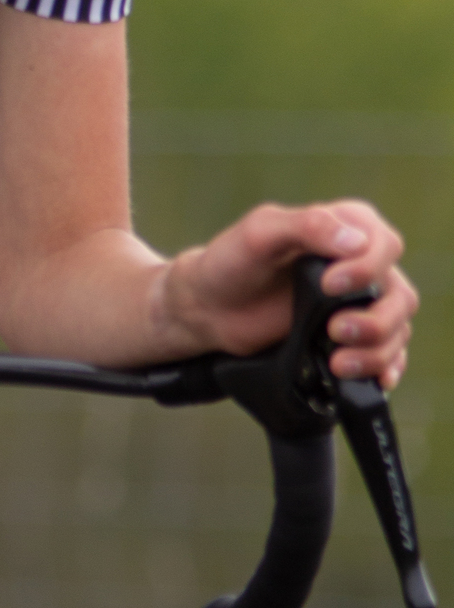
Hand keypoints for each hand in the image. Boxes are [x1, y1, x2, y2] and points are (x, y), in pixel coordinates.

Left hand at [157, 199, 415, 389]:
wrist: (209, 308)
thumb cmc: (232, 261)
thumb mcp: (261, 232)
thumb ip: (308, 226)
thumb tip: (356, 242)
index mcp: (348, 227)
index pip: (385, 247)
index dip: (366, 269)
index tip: (329, 285)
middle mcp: (362, 265)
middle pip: (399, 296)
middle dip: (376, 320)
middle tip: (335, 330)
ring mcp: (359, 303)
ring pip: (396, 330)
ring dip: (377, 351)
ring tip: (338, 363)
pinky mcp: (352, 336)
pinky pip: (387, 355)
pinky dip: (385, 368)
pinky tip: (374, 380)